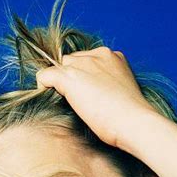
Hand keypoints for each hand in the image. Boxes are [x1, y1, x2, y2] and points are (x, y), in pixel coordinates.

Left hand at [36, 46, 154, 148]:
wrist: (133, 122)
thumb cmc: (129, 117)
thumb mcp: (118, 93)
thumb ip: (103, 86)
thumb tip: (86, 95)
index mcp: (112, 57)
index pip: (84, 60)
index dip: (81, 77)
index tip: (84, 95)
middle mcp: (97, 55)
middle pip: (69, 62)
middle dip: (68, 79)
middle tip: (74, 102)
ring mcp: (82, 64)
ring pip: (57, 67)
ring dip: (57, 84)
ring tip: (66, 104)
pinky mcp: (69, 77)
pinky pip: (44, 75)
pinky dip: (43, 87)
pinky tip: (51, 101)